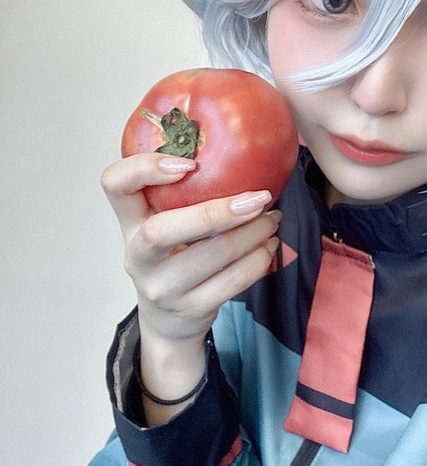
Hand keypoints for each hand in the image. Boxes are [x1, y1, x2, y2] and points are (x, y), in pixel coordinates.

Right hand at [101, 153, 279, 412]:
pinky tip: (270, 245)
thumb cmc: (173, 255)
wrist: (168, 320)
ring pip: (211, 255)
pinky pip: (232, 282)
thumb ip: (181, 193)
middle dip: (217, 211)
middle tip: (259, 197)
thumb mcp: (164, 222)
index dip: (144, 168)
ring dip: (252, 233)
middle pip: (162, 230)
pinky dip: (258, 260)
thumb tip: (242, 145)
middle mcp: (138, 255)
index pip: (114, 184)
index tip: (188, 164)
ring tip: (273, 218)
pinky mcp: (190, 309)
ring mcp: (161, 287)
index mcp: (129, 222)